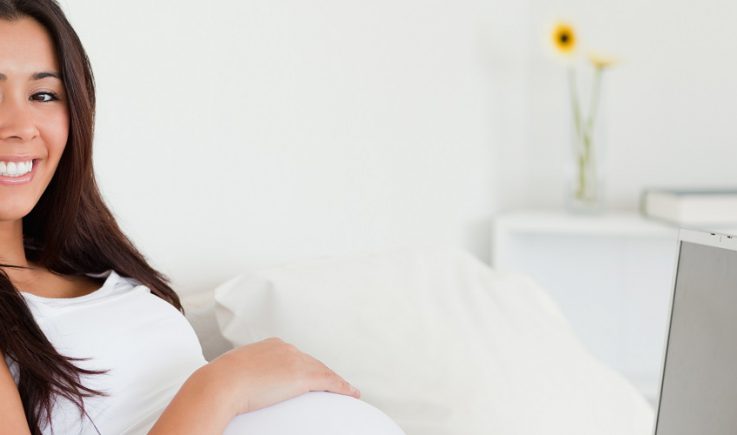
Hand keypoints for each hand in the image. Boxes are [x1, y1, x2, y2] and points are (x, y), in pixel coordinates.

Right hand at [200, 337, 360, 416]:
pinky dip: (343, 387)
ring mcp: (295, 360)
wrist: (221, 383)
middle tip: (332, 384)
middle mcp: (285, 349)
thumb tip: (234, 388)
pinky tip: (351, 393)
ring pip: (323, 371)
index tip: (308, 375)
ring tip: (347, 390)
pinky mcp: (303, 376)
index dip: (304, 366)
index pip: (293, 356)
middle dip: (322, 372)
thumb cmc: (219, 383)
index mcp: (269, 346)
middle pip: (311, 362)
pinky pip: (330, 381)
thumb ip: (241, 376)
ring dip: (336, 381)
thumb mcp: (231, 373)